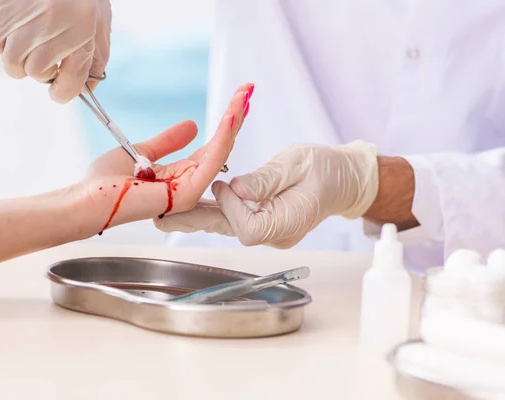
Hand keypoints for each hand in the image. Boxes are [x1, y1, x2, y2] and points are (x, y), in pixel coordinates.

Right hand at [0, 0, 111, 102]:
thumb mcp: (101, 27)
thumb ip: (96, 61)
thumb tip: (86, 90)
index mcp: (81, 32)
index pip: (68, 83)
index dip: (64, 93)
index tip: (61, 92)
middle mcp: (50, 26)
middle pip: (36, 74)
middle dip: (44, 72)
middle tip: (50, 59)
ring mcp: (22, 17)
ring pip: (13, 63)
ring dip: (22, 60)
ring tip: (33, 44)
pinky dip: (5, 43)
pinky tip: (19, 30)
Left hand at [75, 83, 253, 236]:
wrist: (88, 198)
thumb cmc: (107, 182)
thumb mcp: (143, 151)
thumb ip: (168, 141)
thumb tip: (193, 125)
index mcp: (180, 177)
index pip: (210, 148)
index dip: (225, 124)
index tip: (237, 98)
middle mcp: (189, 185)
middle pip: (220, 148)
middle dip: (235, 117)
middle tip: (247, 89)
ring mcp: (191, 192)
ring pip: (220, 152)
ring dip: (233, 122)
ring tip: (243, 96)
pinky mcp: (188, 194)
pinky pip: (211, 161)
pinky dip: (223, 137)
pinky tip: (231, 117)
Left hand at [155, 141, 379, 247]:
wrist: (343, 179)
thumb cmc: (327, 168)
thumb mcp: (297, 164)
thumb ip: (266, 179)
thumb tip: (235, 188)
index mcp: (287, 223)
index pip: (248, 227)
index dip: (232, 207)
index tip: (224, 184)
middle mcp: (275, 234)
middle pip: (228, 231)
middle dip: (195, 221)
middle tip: (161, 218)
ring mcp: (269, 230)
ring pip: (226, 225)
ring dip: (197, 217)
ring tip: (165, 213)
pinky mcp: (263, 220)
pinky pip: (233, 218)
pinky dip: (213, 210)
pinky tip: (191, 204)